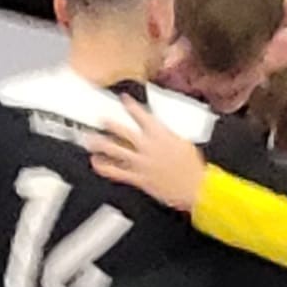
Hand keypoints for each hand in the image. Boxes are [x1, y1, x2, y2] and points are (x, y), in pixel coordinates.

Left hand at [87, 97, 209, 209]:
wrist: (196, 187)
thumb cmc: (192, 167)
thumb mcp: (183, 142)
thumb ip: (168, 134)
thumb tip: (161, 130)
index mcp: (160, 134)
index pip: (141, 115)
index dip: (130, 105)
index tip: (123, 99)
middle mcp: (147, 146)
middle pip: (121, 130)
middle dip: (108, 123)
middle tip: (100, 119)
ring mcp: (141, 162)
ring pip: (114, 150)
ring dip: (99, 144)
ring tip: (90, 139)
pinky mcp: (138, 178)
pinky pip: (116, 172)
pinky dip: (103, 167)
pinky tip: (96, 163)